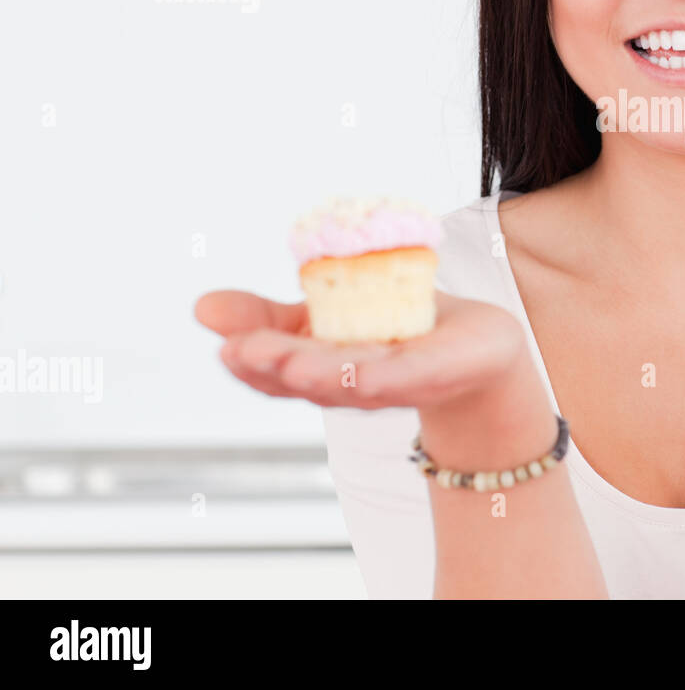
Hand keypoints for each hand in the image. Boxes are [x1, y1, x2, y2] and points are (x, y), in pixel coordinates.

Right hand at [193, 289, 528, 413]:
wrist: (477, 351)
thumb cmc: (396, 330)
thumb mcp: (326, 315)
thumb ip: (269, 315)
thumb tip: (200, 306)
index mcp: (321, 369)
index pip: (276, 371)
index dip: (249, 361)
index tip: (221, 342)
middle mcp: (351, 385)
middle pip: (306, 381)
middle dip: (273, 368)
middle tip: (239, 351)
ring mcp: (393, 384)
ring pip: (349, 385)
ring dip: (319, 377)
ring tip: (289, 361)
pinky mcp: (434, 374)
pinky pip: (406, 379)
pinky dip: (383, 380)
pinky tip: (362, 375)